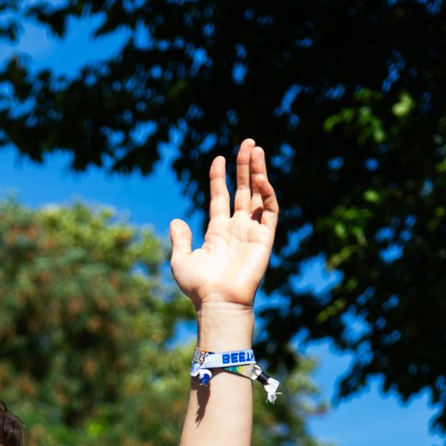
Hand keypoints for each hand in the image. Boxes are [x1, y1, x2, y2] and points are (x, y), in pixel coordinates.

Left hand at [170, 139, 277, 312]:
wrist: (218, 302)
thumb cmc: (199, 287)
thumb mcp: (182, 261)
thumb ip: (180, 240)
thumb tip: (175, 221)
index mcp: (218, 232)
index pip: (220, 198)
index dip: (220, 178)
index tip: (218, 158)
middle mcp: (237, 229)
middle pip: (243, 191)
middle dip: (244, 167)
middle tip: (246, 143)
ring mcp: (252, 232)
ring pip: (258, 195)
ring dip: (258, 172)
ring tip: (255, 148)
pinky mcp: (265, 238)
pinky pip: (270, 211)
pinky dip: (267, 193)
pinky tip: (260, 177)